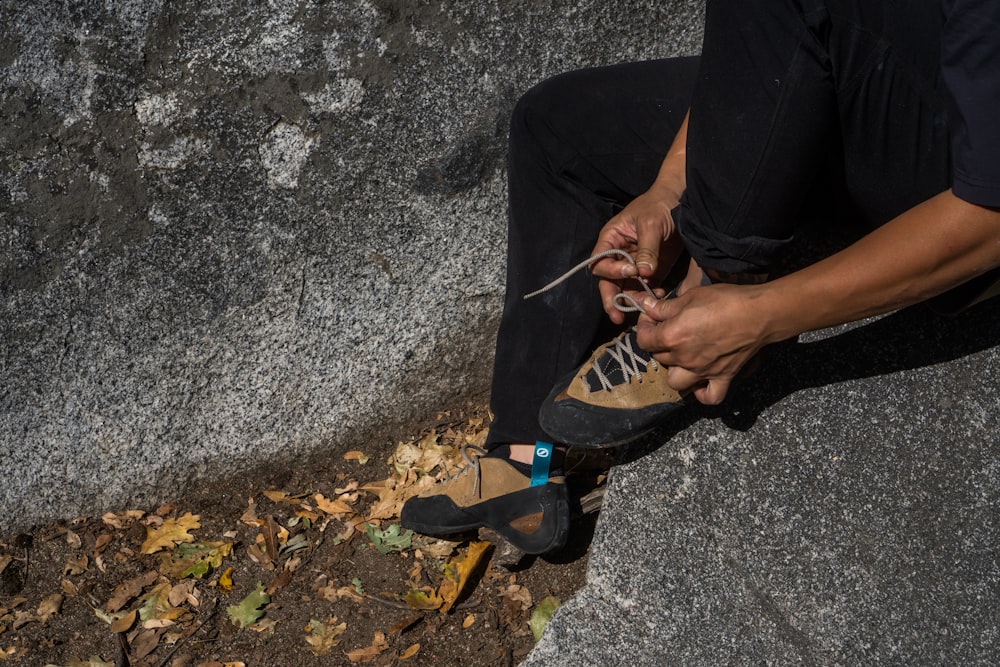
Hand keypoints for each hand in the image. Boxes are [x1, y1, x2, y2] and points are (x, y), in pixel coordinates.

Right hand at [589, 181, 683, 323]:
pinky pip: (645, 288)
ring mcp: (634, 265)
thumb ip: (647, 248)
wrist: (679, 201)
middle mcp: (618, 255)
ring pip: (626, 288)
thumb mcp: (652, 224)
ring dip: (633, 300)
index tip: (631, 271)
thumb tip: (644, 273)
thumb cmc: (659, 205)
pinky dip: (650, 296)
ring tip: (646, 308)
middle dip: (613, 299)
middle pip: (608, 282)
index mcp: (611, 240)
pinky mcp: (651, 271)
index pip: (600, 263)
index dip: (612, 271)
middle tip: (618, 317)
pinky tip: (660, 297)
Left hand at [635, 284, 768, 404]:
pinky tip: (700, 382)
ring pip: (675, 382)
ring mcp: (703, 371)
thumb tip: (647, 305)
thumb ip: (665, 306)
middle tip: (669, 329)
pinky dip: (702, 393)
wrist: (759, 313)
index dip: (644, 327)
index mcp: (672, 337)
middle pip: (659, 357)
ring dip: (674, 371)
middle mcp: (684, 358)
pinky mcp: (722, 377)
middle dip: (659, 343)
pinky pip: (709, 397)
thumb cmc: (726, 300)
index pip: (643, 339)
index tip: (651, 318)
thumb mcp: (690, 296)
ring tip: (681, 357)